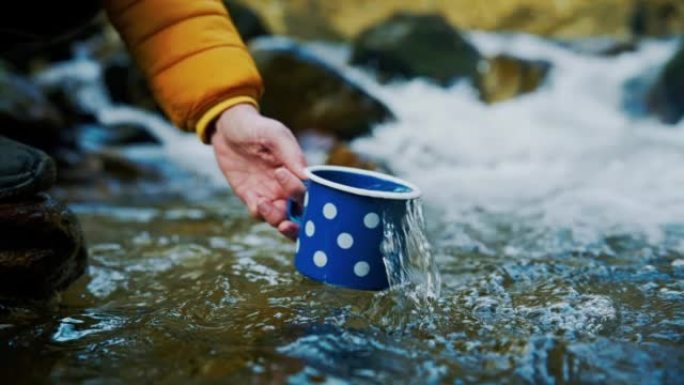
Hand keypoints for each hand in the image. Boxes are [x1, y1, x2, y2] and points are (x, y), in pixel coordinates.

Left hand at [211, 104, 306, 239]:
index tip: (281, 174)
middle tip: (286, 225)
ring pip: (280, 218)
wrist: (227, 126)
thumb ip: (291, 154)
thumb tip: (308, 177)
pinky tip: (254, 200)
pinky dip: (258, 212)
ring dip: (275, 219)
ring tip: (263, 205)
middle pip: (299, 215)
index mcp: (298, 172)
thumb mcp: (275, 135)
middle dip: (296, 225)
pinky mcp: (250, 196)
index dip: (299, 193)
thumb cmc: (257, 127)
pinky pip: (258, 213)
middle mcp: (286, 186)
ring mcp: (269, 193)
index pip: (307, 192)